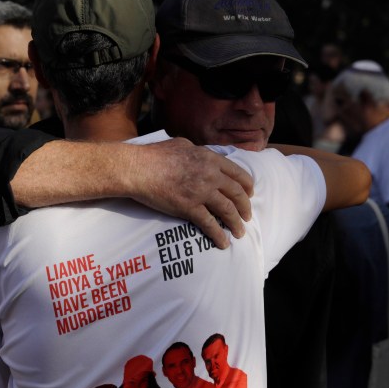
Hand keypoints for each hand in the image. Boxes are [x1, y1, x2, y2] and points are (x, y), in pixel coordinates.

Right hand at [129, 138, 253, 247]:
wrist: (138, 168)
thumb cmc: (155, 155)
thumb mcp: (182, 144)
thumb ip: (197, 151)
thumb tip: (201, 154)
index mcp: (210, 159)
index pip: (238, 173)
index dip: (247, 185)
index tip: (250, 193)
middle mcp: (210, 175)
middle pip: (237, 193)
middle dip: (245, 206)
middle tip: (247, 215)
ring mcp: (200, 192)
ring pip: (227, 210)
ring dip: (236, 223)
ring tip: (240, 232)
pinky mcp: (189, 208)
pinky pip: (209, 224)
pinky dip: (218, 235)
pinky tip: (223, 243)